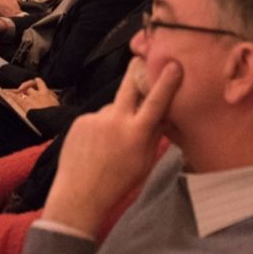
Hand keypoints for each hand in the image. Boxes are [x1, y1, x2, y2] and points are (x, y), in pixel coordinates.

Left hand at [7, 79, 59, 111]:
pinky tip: (4, 92)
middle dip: (25, 89)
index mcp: (46, 93)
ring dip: (16, 91)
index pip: (40, 83)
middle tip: (21, 90)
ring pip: (21, 91)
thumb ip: (55, 101)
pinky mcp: (24, 103)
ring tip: (9, 91)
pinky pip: (15, 97)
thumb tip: (56, 101)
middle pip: (29, 87)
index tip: (36, 80)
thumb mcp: (58, 105)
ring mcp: (30, 98)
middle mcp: (37, 94)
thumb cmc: (57, 114)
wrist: (52, 118)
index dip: (37, 81)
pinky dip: (9, 94)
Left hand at [41, 58, 181, 235]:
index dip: (166, 82)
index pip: (156, 103)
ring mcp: (95, 118)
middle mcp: (115, 121)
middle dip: (136, 71)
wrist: (79, 194)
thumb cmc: (118, 183)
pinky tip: (96, 144)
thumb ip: (154, 136)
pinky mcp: (80, 120)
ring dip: (117, 116)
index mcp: (136, 134)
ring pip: (113, 108)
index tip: (173, 64)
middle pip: (129, 86)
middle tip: (141, 59)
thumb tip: (163, 115)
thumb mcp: (145, 163)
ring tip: (110, 141)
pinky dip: (100, 126)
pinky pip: (97, 117)